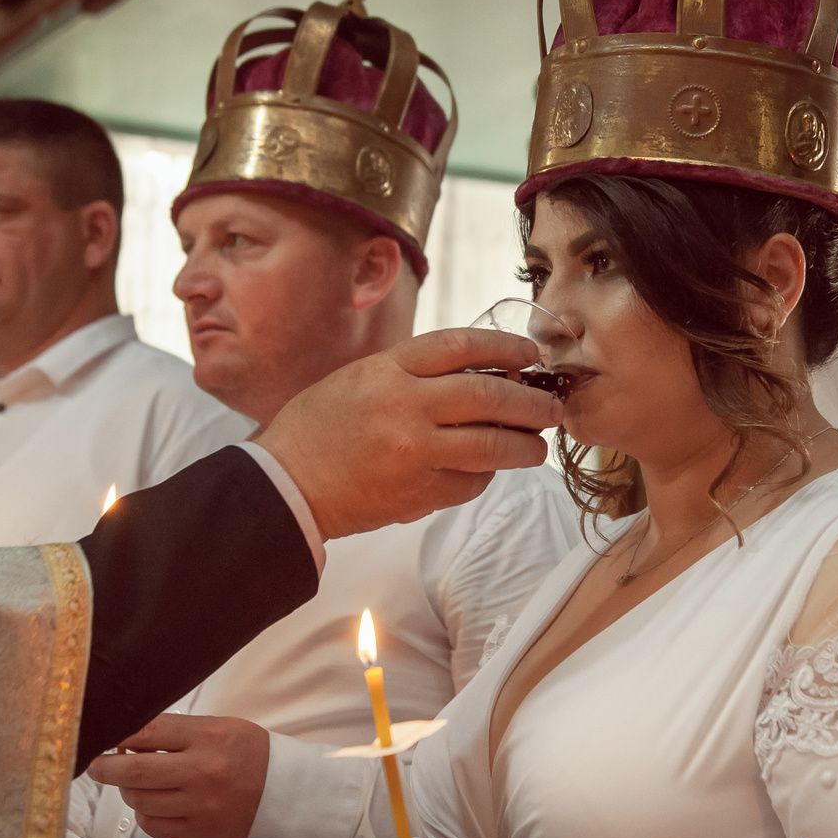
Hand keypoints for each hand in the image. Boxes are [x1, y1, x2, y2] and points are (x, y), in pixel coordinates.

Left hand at [88, 714, 270, 837]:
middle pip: (135, 772)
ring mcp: (200, 807)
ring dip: (128, 792)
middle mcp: (202, 772)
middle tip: (96, 766)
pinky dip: (145, 815)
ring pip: (141, 802)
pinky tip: (153, 804)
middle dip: (105, 768)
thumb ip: (176, 731)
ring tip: (134, 784)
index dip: (116, 735)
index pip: (147, 732)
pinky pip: (155, 827)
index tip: (103, 737)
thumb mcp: (219, 727)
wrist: (287, 792)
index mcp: (207, 738)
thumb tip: (128, 738)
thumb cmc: (249, 753)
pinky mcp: (200, 834)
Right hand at [261, 329, 560, 538]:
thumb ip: (414, 373)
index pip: (463, 346)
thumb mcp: (361, 378)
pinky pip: (470, 481)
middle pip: (490, 396)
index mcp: (389, 369)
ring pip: (492, 446)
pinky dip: (485, 476)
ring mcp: (414, 451)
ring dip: (525, 446)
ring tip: (537, 446)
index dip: (506, 349)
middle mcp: (405, 406)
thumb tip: (481, 375)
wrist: (285, 483)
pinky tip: (487, 471)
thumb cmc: (319, 427)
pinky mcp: (418, 491)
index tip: (530, 357)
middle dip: (531, 403)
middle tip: (552, 408)